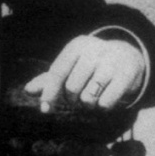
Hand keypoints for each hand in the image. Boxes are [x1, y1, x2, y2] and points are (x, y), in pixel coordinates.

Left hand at [23, 35, 145, 112]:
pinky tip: (105, 98)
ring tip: (92, 97)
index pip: (57, 72)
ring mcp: (111, 62)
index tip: (44, 109)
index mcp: (76, 46)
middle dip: (72, 99)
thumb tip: (28, 91)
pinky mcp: (126, 76)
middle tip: (78, 96)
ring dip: (87, 104)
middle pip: (72, 88)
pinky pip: (106, 103)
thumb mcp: (71, 65)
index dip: (49, 92)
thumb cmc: (90, 64)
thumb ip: (49, 79)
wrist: (127, 56)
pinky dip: (102, 107)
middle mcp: (93, 51)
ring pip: (88, 97)